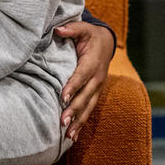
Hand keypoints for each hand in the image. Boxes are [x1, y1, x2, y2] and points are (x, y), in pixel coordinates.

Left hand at [55, 20, 113, 140]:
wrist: (106, 42)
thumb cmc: (90, 35)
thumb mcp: (82, 28)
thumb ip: (70, 28)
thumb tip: (58, 29)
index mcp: (93, 62)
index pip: (82, 75)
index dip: (73, 86)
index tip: (63, 96)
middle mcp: (98, 77)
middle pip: (85, 96)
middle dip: (74, 109)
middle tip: (62, 120)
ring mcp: (98, 88)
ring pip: (88, 107)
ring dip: (78, 121)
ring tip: (68, 134)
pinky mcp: (95, 94)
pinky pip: (89, 110)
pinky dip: (82, 123)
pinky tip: (73, 136)